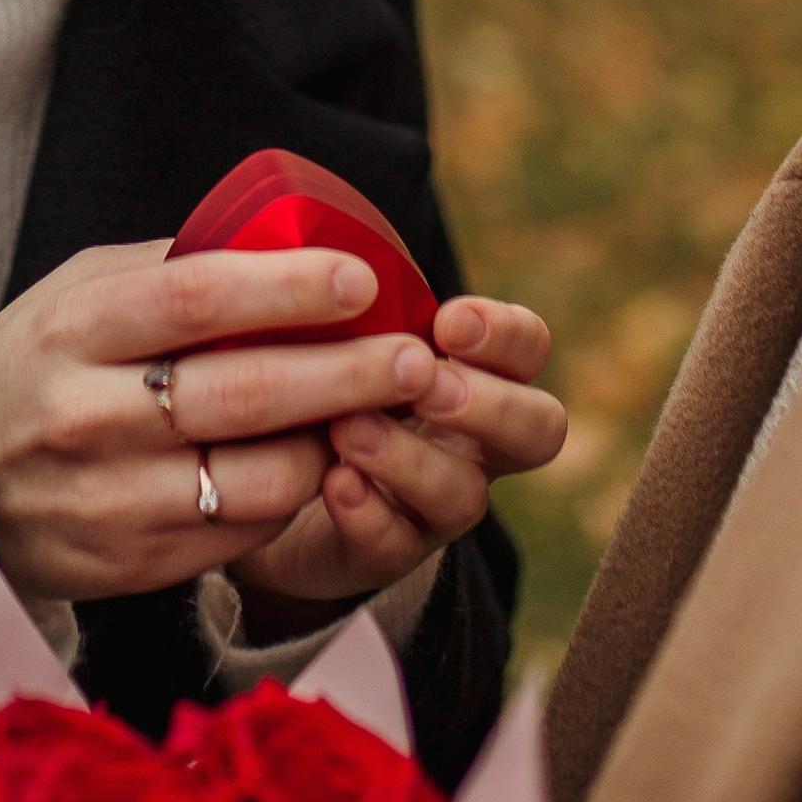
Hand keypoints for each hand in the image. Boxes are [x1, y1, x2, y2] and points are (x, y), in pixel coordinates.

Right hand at [0, 241, 442, 606]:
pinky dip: (293, 495)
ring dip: (335, 445)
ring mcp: (110, 499)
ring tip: (375, 415)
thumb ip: (170, 270)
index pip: (198, 298)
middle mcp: (88, 417)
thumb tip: (290, 247)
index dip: (289, 288)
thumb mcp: (79, 293)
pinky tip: (317, 462)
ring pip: (259, 478)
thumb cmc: (38, 363)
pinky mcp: (130, 563)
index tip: (362, 280)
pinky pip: (242, 532)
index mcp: (75, 329)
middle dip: (350, 374)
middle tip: (417, 359)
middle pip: (247, 394)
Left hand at [227, 293, 564, 628]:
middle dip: (490, 405)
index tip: (449, 321)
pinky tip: (333, 483)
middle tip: (428, 383)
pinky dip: (368, 512)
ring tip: (348, 429)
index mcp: (474, 373)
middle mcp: (474, 443)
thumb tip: (321, 248)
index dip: (505, 335)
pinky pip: (396, 545)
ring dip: (410, 458)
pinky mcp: (385, 553)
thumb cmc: (313, 381)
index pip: (528, 348)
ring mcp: (435, 505)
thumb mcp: (336, 332)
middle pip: (539, 429)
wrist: (262, 481)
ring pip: (465, 495)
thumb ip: (350, 303)